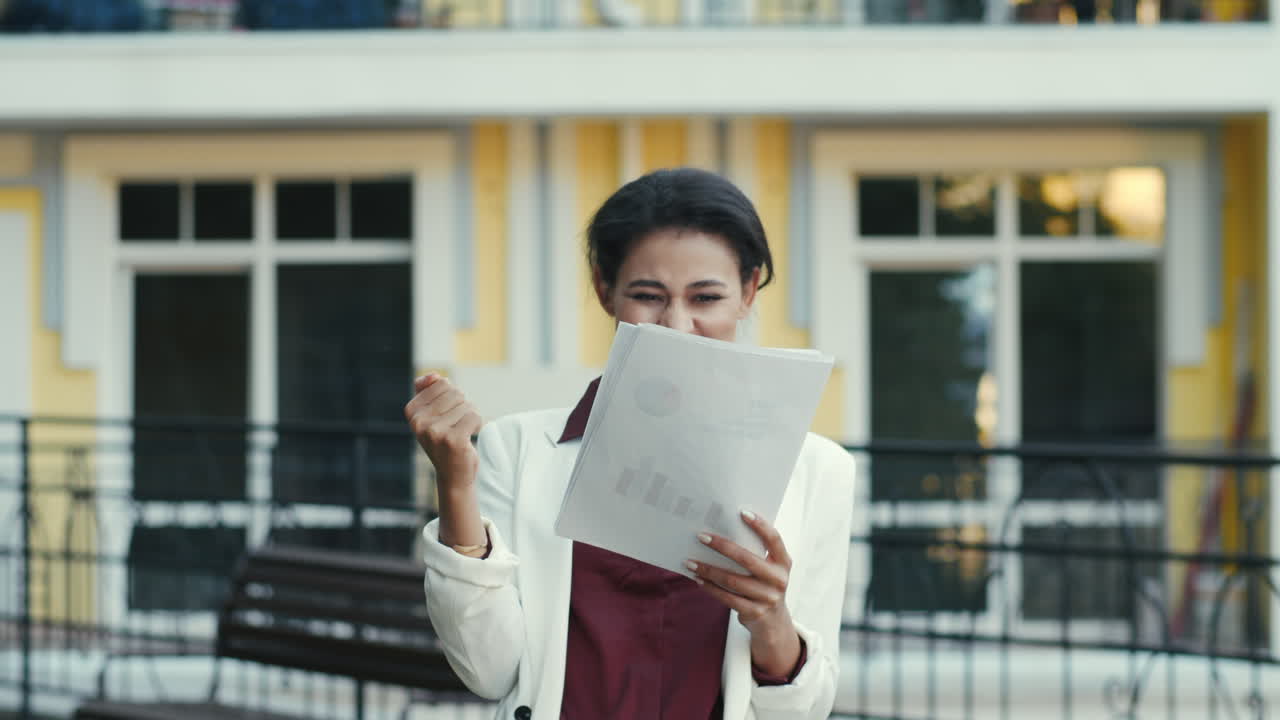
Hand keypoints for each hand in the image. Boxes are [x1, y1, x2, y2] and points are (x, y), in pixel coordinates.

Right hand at [403, 374, 483, 487]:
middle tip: (456, 425)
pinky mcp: (453, 440)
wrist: (452, 475)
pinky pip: (475, 416)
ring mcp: (435, 432)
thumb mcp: (433, 414)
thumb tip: (433, 375)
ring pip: (467, 405)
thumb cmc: (444, 440)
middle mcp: (419, 422)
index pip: (442, 383)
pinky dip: (478, 424)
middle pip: (456, 393)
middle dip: (463, 406)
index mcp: (411, 411)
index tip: (447, 415)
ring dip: (470, 417)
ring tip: (462, 433)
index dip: (452, 397)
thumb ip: (430, 390)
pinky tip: (469, 437)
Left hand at [686, 510, 801, 676]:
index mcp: (783, 563)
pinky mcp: (754, 612)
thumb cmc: (764, 585)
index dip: (760, 525)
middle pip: (747, 559)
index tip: (742, 512)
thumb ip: (755, 553)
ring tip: (690, 561)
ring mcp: (767, 598)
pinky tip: (698, 579)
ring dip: (708, 569)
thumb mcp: (768, 569)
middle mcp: (778, 579)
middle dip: (722, 546)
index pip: (774, 539)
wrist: (773, 623)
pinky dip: (710, 587)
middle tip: (701, 536)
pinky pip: (727, 597)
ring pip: (732, 580)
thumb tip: (722, 530)